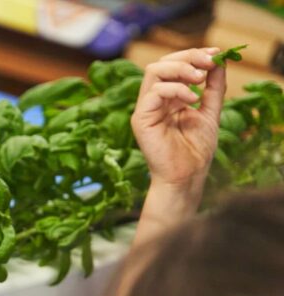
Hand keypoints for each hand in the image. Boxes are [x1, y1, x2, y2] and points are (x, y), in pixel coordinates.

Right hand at [131, 47, 226, 194]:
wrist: (186, 175)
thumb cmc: (195, 150)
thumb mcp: (211, 111)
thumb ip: (214, 87)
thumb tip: (220, 61)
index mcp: (169, 98)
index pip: (174, 65)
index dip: (194, 55)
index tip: (217, 55)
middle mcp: (154, 100)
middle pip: (162, 63)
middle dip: (188, 57)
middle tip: (209, 63)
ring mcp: (145, 108)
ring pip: (154, 71)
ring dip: (180, 68)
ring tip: (200, 79)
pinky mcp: (141, 119)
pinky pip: (154, 92)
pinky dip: (175, 89)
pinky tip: (192, 99)